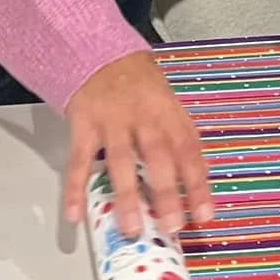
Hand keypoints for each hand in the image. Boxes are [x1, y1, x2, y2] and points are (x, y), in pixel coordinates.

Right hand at [63, 52, 213, 238]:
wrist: (98, 52)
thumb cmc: (139, 85)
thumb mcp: (168, 103)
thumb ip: (180, 139)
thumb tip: (198, 183)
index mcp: (168, 113)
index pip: (189, 150)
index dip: (198, 184)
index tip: (204, 215)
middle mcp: (143, 117)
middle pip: (158, 155)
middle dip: (166, 192)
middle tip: (172, 225)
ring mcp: (112, 120)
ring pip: (121, 160)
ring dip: (127, 195)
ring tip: (131, 227)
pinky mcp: (84, 124)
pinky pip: (79, 160)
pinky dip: (76, 188)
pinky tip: (76, 213)